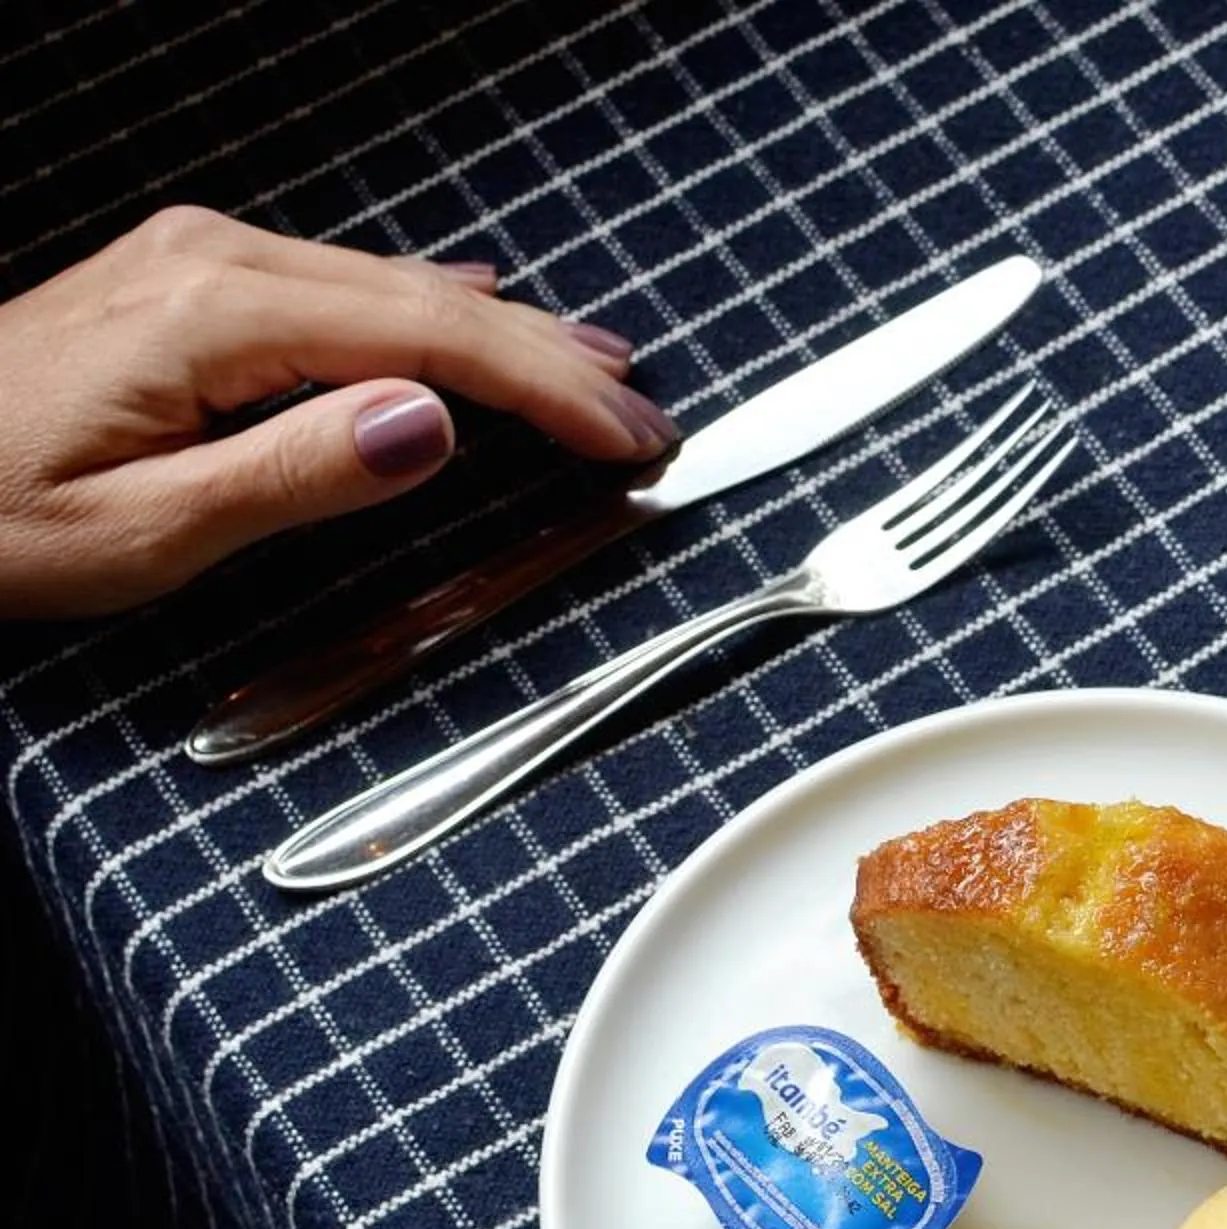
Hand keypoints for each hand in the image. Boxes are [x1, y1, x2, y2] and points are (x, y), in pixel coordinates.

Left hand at [0, 206, 678, 617]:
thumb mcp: (141, 534)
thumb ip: (294, 475)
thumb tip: (428, 422)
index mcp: (214, 317)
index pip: (428, 340)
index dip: (547, 390)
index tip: (632, 438)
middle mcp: (214, 264)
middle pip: (427, 298)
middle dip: (553, 361)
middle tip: (651, 420)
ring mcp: (198, 264)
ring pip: (394, 285)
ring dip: (508, 335)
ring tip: (600, 371)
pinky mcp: (185, 285)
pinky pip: (345, 284)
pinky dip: (431, 309)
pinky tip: (476, 301)